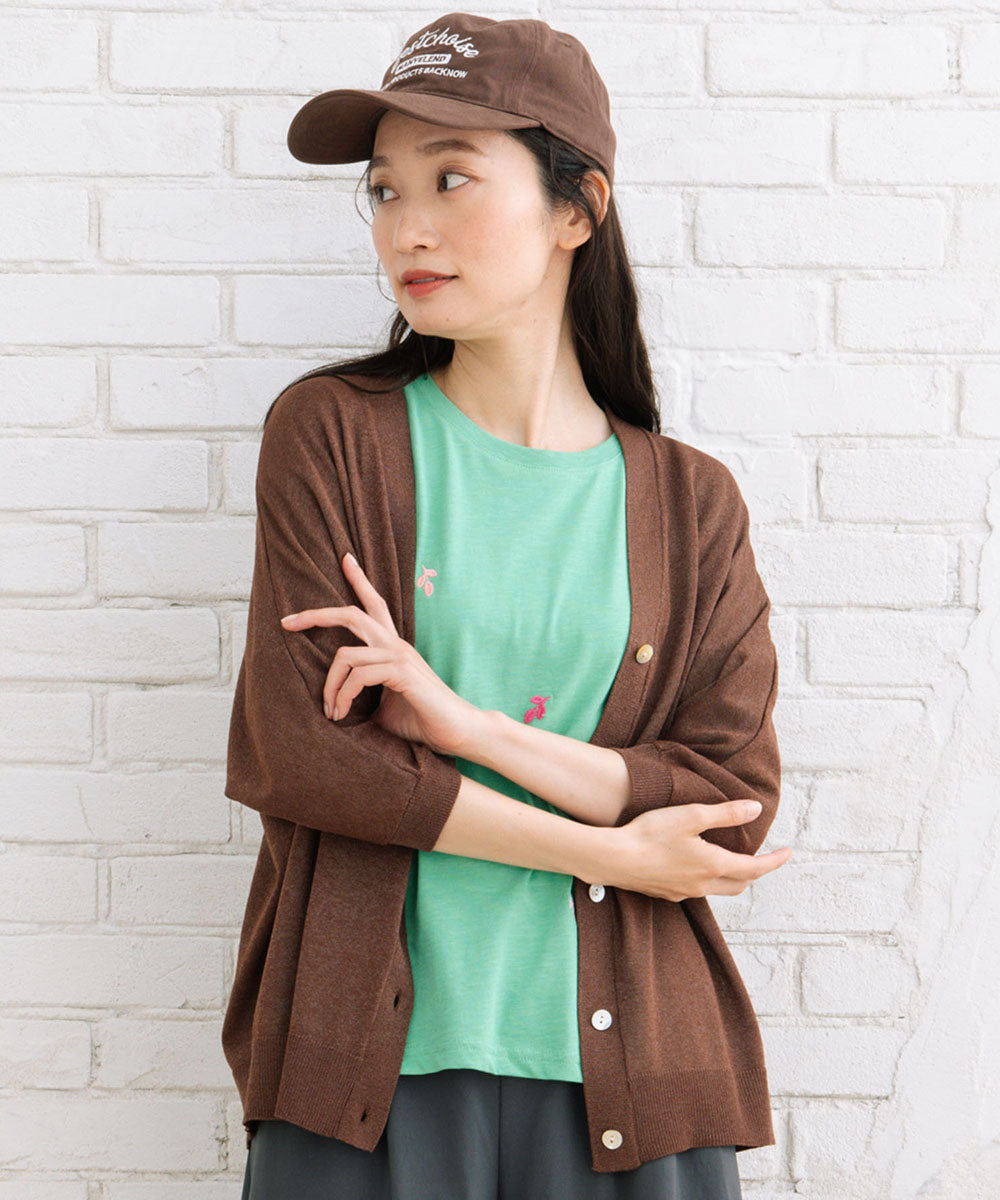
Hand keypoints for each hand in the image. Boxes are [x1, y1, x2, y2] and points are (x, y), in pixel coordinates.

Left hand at [279, 551, 481, 757]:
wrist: (456, 731)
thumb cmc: (422, 720)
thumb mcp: (382, 706)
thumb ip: (362, 696)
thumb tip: (333, 708)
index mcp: (393, 647)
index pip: (376, 604)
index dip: (360, 579)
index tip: (346, 559)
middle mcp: (396, 644)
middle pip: (352, 613)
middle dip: (316, 615)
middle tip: (287, 622)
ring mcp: (399, 655)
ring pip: (345, 654)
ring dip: (329, 686)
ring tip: (330, 711)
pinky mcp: (401, 672)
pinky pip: (358, 676)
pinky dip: (343, 696)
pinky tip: (342, 714)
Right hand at [606, 800, 792, 901]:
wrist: (613, 859)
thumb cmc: (651, 834)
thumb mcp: (692, 816)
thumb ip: (726, 813)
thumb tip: (756, 809)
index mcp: (713, 865)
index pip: (754, 868)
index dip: (774, 861)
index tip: (788, 853)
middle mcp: (702, 884)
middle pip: (739, 884)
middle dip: (755, 872)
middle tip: (763, 860)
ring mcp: (683, 892)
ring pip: (718, 889)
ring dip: (732, 878)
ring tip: (733, 863)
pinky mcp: (666, 893)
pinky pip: (696, 890)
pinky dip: (708, 881)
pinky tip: (697, 869)